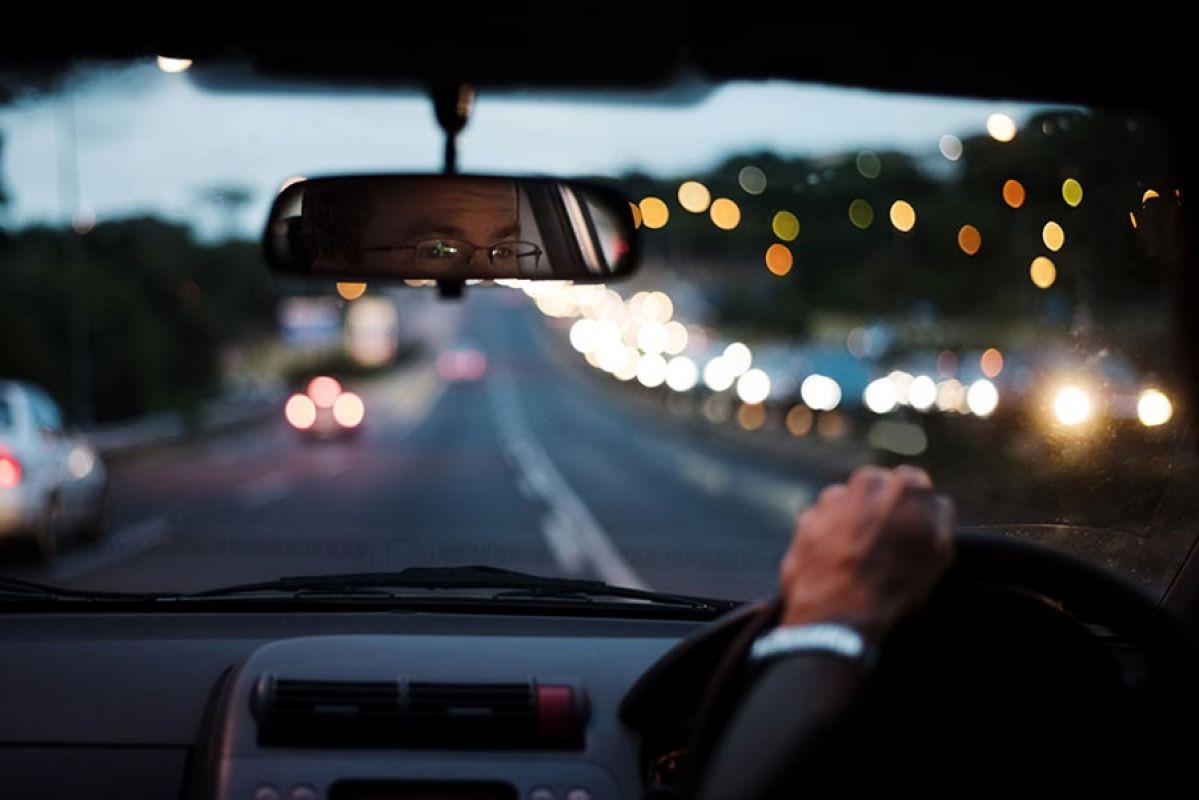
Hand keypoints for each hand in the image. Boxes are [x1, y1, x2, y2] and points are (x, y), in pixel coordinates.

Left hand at [778, 465, 954, 640]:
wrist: (839, 615)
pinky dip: (826, 536)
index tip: (908, 524)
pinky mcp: (806, 518)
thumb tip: (933, 500)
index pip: (913, 482)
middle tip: (882, 541)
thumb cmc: (895, 587)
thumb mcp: (938, 555)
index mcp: (905, 488)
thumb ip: (939, 516)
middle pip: (876, 486)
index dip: (911, 505)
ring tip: (856, 557)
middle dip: (878, 506)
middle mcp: (866, 484)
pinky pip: (821, 521)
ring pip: (846, 501)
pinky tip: (834, 563)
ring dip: (851, 519)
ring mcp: (831, 500)